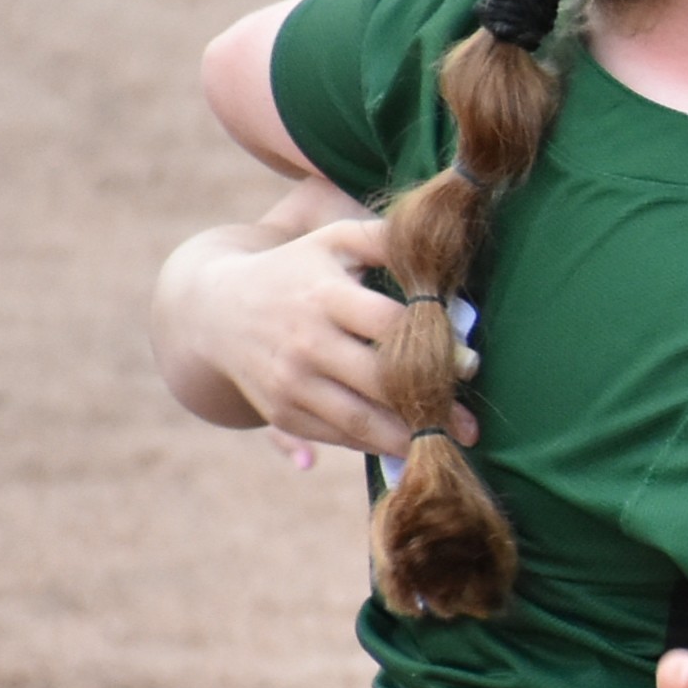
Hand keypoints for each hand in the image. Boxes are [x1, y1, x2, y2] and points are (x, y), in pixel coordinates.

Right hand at [172, 209, 459, 460]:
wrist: (216, 311)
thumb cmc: (296, 270)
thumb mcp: (334, 241)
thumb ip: (387, 239)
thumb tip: (438, 247)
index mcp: (325, 296)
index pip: (390, 325)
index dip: (435, 346)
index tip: (471, 364)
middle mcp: (306, 342)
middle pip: (379, 381)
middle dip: (431, 403)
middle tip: (471, 423)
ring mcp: (291, 382)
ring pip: (360, 420)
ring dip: (408, 437)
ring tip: (448, 444)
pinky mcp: (283, 412)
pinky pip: (338, 437)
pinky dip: (375, 446)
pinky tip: (410, 447)